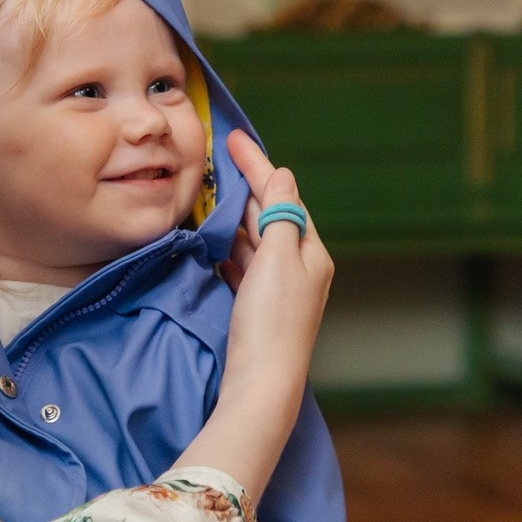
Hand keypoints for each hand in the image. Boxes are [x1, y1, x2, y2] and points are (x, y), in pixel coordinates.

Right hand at [173, 132, 331, 498]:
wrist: (261, 383)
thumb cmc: (272, 319)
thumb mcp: (278, 256)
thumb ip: (280, 214)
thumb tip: (283, 176)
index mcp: (310, 252)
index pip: (282, 195)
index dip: (257, 165)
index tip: (233, 138)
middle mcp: (299, 269)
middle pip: (270, 216)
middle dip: (246, 187)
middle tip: (219, 159)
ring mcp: (278, 291)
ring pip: (254, 241)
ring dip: (234, 216)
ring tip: (210, 193)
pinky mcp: (257, 309)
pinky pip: (242, 265)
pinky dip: (228, 247)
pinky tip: (213, 242)